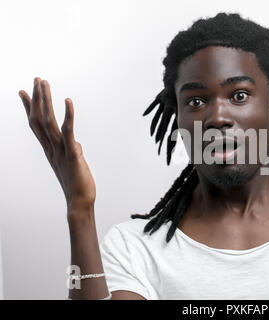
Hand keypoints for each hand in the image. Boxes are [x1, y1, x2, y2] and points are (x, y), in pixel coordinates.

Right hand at [19, 78, 95, 217]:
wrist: (80, 202)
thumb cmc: (78, 185)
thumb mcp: (73, 165)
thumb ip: (72, 152)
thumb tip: (76, 145)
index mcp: (50, 150)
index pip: (36, 125)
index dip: (28, 108)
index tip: (22, 92)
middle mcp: (51, 148)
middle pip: (39, 119)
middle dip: (37, 98)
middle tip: (36, 79)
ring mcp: (60, 150)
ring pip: (48, 121)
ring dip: (46, 100)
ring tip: (44, 83)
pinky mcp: (72, 154)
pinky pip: (68, 132)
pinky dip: (68, 115)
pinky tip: (68, 101)